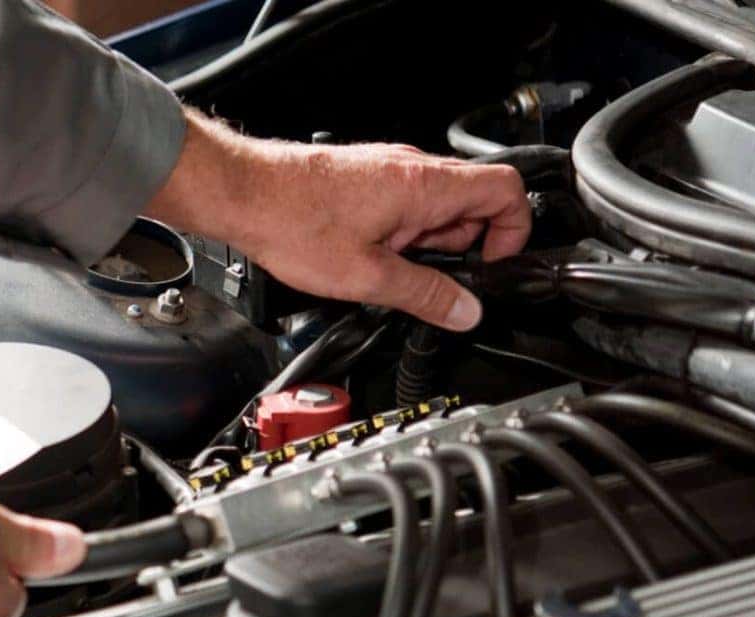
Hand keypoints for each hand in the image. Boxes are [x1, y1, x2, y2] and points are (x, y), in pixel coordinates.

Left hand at [146, 111, 530, 330]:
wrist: (241, 194)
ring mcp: (388, 169)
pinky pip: (405, 204)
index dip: (512, 233)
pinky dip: (400, 232)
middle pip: (473, 203)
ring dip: (426, 242)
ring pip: (436, 206)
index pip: (507, 191)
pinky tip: (366, 254)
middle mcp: (412, 168)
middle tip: (425, 277)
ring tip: (386, 267)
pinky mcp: (366, 178)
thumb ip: (424, 294)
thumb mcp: (367, 276)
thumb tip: (465, 311)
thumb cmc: (292, 222)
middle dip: (461, 247)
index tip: (488, 267)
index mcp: (425, 185)